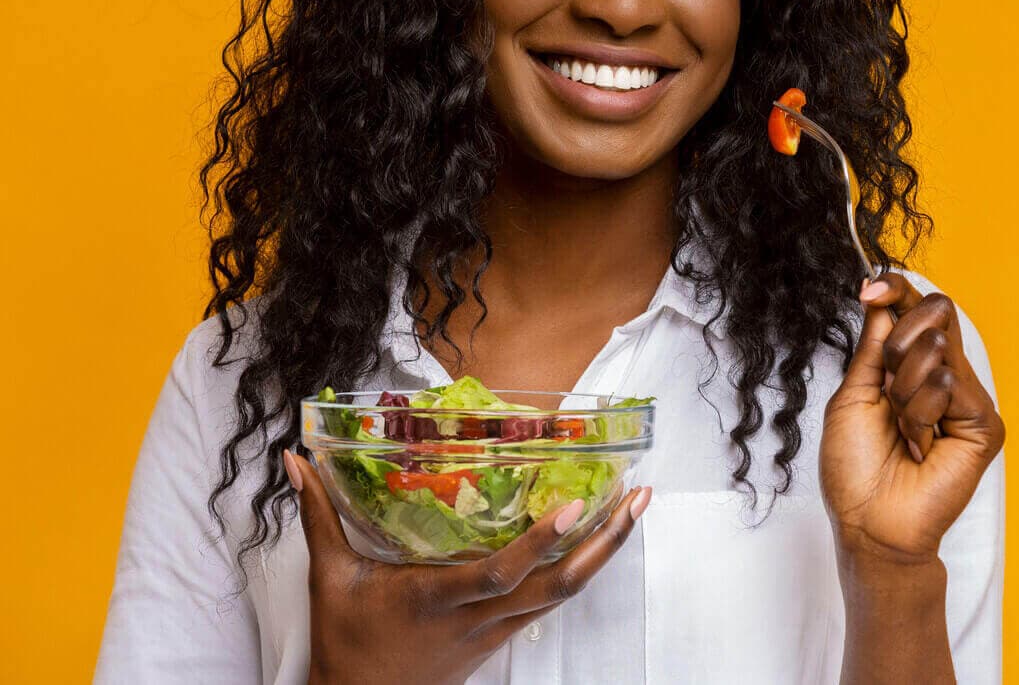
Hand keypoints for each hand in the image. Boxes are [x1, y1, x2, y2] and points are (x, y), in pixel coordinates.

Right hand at [282, 450, 650, 684]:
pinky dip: (578, 569)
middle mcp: (477, 617)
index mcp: (436, 599)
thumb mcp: (328, 576)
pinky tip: (596, 540)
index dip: (537, 544)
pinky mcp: (501, 636)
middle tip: (638, 497)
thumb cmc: (346, 640)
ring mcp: (495, 630)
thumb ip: (319, 514)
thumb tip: (298, 460)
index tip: (573, 506)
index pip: (497, 574)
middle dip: (603, 543)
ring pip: (562, 596)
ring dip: (602, 553)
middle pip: (556, 587)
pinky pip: (549, 602)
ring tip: (632, 509)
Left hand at [820, 273, 1004, 563]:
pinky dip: (920, 414)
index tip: (870, 287)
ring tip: (902, 433)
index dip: (897, 289)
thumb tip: (881, 297)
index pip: (918, 310)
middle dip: (897, 344)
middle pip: (937, 312)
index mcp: (912, 368)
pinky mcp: (984, 423)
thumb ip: (874, 344)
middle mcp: (945, 376)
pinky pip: (948, 385)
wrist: (870, 521)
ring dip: (901, 393)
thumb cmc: (855, 468)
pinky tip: (920, 446)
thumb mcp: (854, 393)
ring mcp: (968, 398)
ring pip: (936, 350)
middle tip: (887, 392)